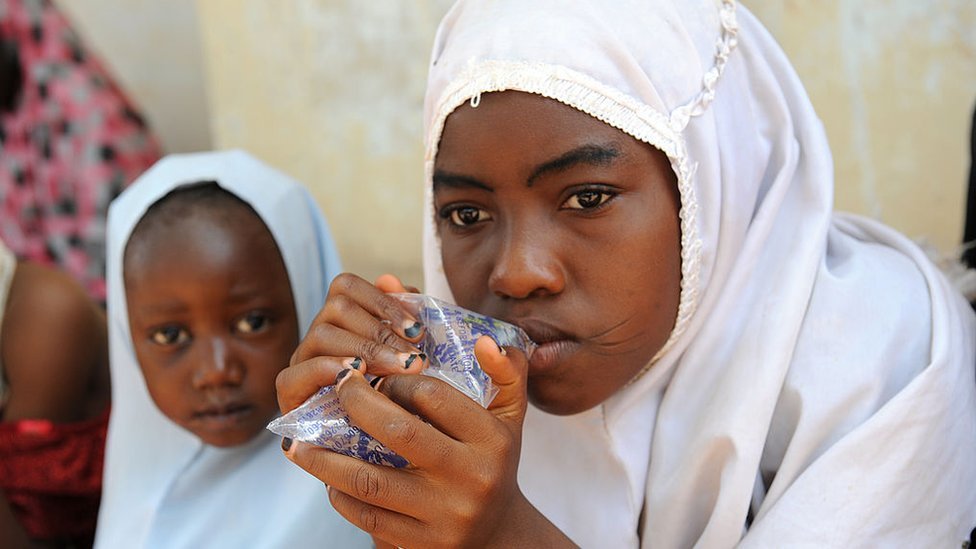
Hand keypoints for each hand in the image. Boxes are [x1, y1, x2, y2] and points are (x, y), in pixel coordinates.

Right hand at [276, 273, 424, 413]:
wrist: (384, 451)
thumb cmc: (402, 398)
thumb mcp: (412, 355)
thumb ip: (406, 317)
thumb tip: (391, 279)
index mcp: (342, 319)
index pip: (346, 287)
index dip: (382, 301)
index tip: (417, 331)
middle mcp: (318, 336)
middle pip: (337, 307)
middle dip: (382, 331)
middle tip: (415, 359)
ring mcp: (301, 363)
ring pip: (320, 334)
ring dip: (364, 350)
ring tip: (397, 370)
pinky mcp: (289, 394)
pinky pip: (295, 372)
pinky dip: (327, 369)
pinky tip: (359, 377)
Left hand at [282, 336, 572, 547]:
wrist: (497, 534)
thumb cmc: (494, 461)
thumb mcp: (510, 416)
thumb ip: (506, 372)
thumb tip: (486, 341)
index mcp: (491, 440)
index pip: (433, 397)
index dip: (397, 381)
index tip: (377, 377)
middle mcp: (471, 477)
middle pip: (399, 432)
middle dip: (357, 405)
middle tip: (336, 387)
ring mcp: (444, 515)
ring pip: (371, 480)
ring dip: (327, 460)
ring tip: (301, 443)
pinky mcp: (421, 543)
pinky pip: (367, 517)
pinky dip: (340, 495)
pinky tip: (327, 478)